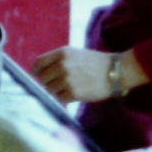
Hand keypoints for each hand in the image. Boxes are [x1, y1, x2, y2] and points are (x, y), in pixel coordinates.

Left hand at [32, 46, 147, 103]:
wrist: (115, 72)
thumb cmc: (93, 62)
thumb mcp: (74, 53)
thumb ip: (57, 59)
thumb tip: (39, 71)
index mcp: (62, 53)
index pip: (39, 63)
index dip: (36, 70)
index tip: (37, 74)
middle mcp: (63, 65)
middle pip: (43, 78)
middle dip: (48, 81)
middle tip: (58, 83)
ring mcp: (68, 80)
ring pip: (50, 89)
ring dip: (56, 90)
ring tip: (68, 87)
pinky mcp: (74, 93)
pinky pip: (60, 98)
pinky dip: (64, 98)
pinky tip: (73, 93)